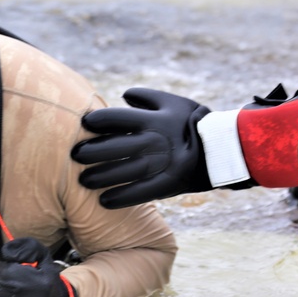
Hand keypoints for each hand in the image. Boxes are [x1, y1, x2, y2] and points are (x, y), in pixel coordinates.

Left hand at [0, 238, 75, 296]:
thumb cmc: (49, 286)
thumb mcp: (46, 262)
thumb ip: (30, 248)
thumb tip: (7, 251)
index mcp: (20, 277)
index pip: (1, 269)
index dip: (11, 271)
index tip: (22, 277)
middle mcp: (11, 294)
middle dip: (8, 284)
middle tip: (23, 290)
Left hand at [71, 87, 212, 208]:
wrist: (222, 147)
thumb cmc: (192, 121)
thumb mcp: (172, 102)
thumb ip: (147, 96)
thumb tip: (124, 95)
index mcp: (151, 119)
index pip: (114, 118)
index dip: (95, 122)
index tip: (84, 125)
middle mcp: (152, 141)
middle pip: (112, 147)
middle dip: (90, 152)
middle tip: (75, 156)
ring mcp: (159, 164)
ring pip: (121, 171)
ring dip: (99, 177)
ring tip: (83, 180)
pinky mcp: (166, 184)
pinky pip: (139, 193)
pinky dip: (120, 198)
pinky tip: (103, 201)